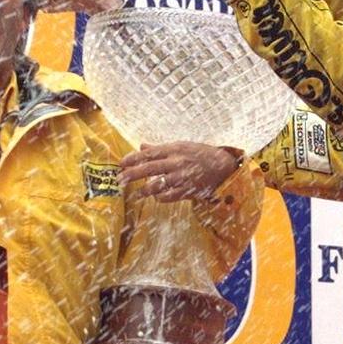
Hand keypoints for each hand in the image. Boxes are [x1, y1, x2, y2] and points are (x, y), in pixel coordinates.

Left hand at [119, 142, 242, 202]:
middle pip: (149, 168)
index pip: (148, 153)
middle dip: (132, 174)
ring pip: (158, 185)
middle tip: (120, 180)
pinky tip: (156, 197)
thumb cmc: (199, 154)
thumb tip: (141, 146)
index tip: (121, 163)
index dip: (133, 158)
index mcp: (173, 149)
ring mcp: (182, 177)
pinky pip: (169, 196)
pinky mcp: (188, 190)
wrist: (222, 165)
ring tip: (137, 193)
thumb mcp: (180, 145)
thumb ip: (159, 148)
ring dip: (145, 190)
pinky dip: (160, 197)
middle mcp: (176, 162)